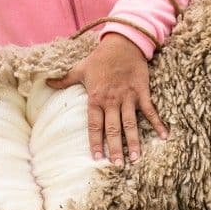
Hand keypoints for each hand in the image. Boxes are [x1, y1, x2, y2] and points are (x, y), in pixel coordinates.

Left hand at [47, 33, 167, 165]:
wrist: (122, 43)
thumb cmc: (100, 58)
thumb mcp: (79, 69)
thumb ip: (64, 80)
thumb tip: (46, 82)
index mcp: (96, 98)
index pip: (94, 125)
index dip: (96, 142)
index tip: (97, 158)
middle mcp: (112, 101)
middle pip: (113, 129)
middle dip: (115, 148)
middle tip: (118, 165)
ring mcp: (128, 98)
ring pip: (131, 124)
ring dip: (134, 141)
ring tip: (136, 158)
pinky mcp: (142, 92)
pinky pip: (150, 111)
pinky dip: (158, 123)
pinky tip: (164, 136)